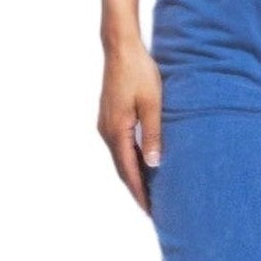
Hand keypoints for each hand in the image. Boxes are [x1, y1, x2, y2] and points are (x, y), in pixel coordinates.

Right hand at [99, 35, 164, 215]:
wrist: (121, 49)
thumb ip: (152, 134)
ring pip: (120, 158)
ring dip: (133, 175)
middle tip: (153, 210)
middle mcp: (107, 131)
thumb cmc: (139, 73)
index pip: (129, 171)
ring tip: (149, 192)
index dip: (140, 193)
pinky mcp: (109, 117)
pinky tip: (142, 164)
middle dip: (137, 190)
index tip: (151, 211)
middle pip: (122, 169)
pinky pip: (119, 146)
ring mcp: (105, 124)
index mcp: (116, 131)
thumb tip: (154, 164)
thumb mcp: (152, 104)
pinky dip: (130, 160)